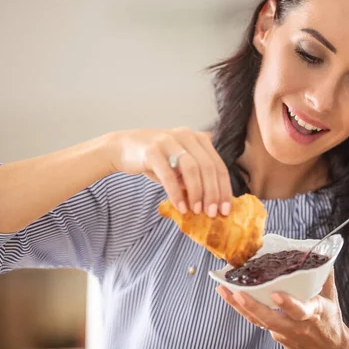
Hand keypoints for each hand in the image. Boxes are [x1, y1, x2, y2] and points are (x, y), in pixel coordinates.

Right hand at [107, 128, 232, 216]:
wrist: (123, 147)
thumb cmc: (156, 159)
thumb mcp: (180, 166)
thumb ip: (196, 178)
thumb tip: (213, 203)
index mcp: (198, 138)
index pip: (218, 165)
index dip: (224, 189)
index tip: (226, 209)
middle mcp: (186, 135)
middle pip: (208, 167)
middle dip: (213, 193)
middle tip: (212, 213)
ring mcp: (169, 140)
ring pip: (192, 168)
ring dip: (197, 193)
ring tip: (197, 211)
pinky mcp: (152, 150)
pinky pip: (168, 174)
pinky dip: (176, 193)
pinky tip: (180, 207)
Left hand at [216, 270, 348, 348]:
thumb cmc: (330, 322)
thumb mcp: (330, 299)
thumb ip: (323, 275)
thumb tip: (318, 253)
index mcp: (312, 314)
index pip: (300, 311)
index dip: (288, 304)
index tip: (276, 295)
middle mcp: (296, 325)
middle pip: (271, 319)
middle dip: (253, 306)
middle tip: (238, 293)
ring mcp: (283, 332)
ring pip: (259, 320)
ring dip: (239, 306)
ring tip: (224, 289)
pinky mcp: (275, 335)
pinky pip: (258, 321)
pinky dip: (244, 308)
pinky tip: (231, 295)